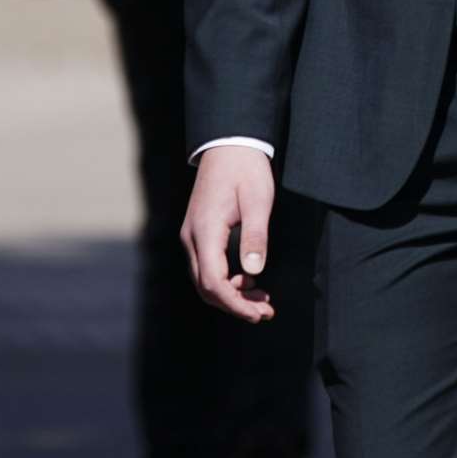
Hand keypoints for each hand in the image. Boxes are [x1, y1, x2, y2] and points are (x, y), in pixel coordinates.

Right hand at [180, 145, 275, 322]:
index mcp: (204, 231)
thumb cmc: (246, 169)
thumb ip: (255, 236)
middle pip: (206, 287)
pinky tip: (249, 281)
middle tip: (265, 312)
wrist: (229, 144)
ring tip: (262, 300)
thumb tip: (254, 272)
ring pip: (205, 280)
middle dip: (235, 305)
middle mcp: (191, 237)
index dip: (235, 304)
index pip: (213, 282)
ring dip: (232, 295)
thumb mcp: (258, 200)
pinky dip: (227, 281)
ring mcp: (192, 236)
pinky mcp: (198, 233)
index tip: (259, 314)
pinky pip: (207, 267)